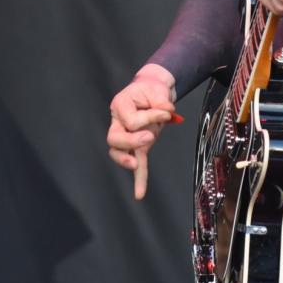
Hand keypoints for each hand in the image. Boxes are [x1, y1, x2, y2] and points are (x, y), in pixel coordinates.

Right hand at [107, 64, 177, 199]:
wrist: (152, 91)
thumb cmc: (151, 89)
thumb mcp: (157, 88)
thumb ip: (161, 99)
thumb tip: (167, 110)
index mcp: (120, 105)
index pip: (131, 119)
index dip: (150, 116)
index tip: (166, 111)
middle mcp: (118, 122)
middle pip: (114, 138)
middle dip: (131, 141)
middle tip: (149, 137)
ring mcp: (126, 136)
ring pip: (118, 152)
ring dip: (126, 159)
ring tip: (135, 164)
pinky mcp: (138, 147)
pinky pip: (136, 164)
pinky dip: (139, 179)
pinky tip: (140, 194)